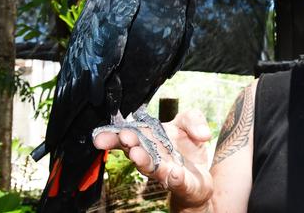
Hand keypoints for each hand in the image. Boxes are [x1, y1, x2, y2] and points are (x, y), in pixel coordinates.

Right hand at [93, 109, 213, 210]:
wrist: (200, 176)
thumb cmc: (187, 148)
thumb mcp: (191, 123)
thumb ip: (193, 119)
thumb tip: (202, 132)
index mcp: (149, 138)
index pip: (127, 135)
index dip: (113, 135)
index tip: (100, 136)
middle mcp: (152, 157)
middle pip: (136, 151)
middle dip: (128, 144)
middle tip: (124, 138)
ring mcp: (165, 172)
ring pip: (151, 168)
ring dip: (143, 161)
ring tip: (137, 154)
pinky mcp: (181, 184)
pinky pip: (176, 182)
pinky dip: (174, 178)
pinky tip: (174, 173)